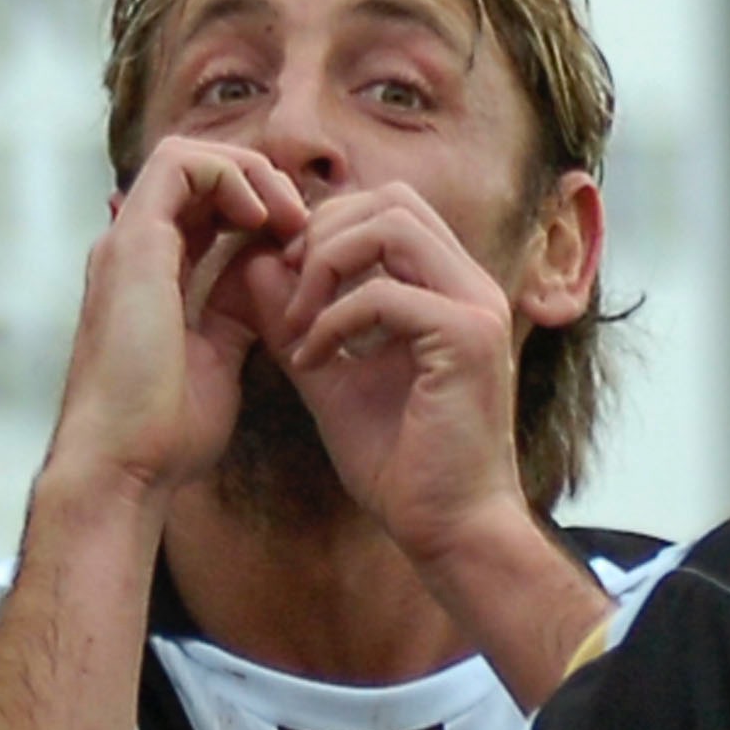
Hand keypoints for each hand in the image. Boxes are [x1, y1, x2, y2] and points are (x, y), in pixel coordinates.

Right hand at [49, 138, 309, 497]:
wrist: (125, 465)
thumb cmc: (167, 433)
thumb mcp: (220, 358)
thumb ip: (237, 313)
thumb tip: (270, 283)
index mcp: (151, 277)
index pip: (205, 209)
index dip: (260, 210)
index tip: (305, 248)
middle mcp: (133, 252)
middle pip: (197, 174)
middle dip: (259, 183)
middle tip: (305, 224)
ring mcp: (128, 244)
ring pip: (187, 156)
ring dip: (249, 173)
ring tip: (289, 217)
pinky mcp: (133, 244)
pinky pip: (181, 166)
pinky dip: (231, 177)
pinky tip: (266, 221)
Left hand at [260, 184, 535, 565]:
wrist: (446, 529)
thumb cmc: (400, 464)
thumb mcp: (331, 377)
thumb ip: (297, 321)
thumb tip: (254, 264)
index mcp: (447, 288)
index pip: (388, 208)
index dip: (326, 226)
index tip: (283, 276)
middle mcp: (470, 285)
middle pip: (391, 200)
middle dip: (322, 234)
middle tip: (284, 289)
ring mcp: (475, 308)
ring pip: (392, 226)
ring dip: (326, 265)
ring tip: (297, 321)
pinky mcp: (468, 340)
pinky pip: (387, 294)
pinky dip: (335, 319)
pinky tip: (310, 360)